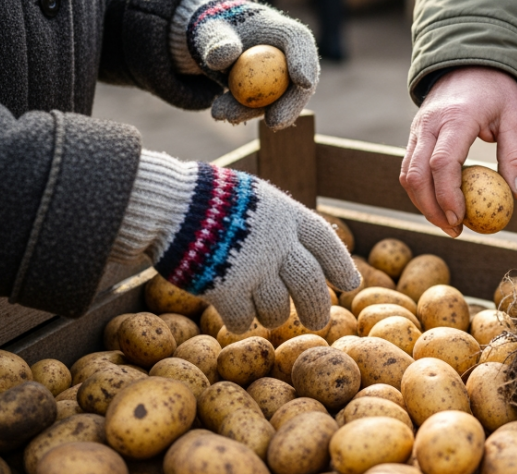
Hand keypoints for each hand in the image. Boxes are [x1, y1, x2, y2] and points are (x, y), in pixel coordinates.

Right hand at [137, 157, 360, 332]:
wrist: (167, 204)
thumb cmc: (207, 197)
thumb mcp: (254, 196)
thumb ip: (278, 220)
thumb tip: (303, 245)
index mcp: (286, 215)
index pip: (326, 242)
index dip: (340, 264)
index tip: (349, 283)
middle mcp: (277, 243)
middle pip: (310, 285)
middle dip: (316, 308)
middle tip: (317, 321)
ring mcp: (254, 269)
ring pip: (277, 309)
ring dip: (273, 315)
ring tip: (266, 314)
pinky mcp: (226, 291)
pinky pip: (243, 320)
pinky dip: (240, 321)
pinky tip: (235, 316)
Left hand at [186, 0, 318, 127]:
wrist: (212, 43)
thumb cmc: (217, 29)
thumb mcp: (210, 30)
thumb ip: (218, 40)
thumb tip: (227, 54)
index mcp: (283, 31)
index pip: (299, 42)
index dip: (304, 61)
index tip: (303, 82)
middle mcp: (288, 56)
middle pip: (299, 80)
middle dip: (291, 105)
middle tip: (275, 122)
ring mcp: (281, 78)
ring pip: (278, 100)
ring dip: (253, 112)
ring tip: (225, 115)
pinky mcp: (269, 94)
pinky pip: (260, 106)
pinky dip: (242, 112)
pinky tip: (222, 114)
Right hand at [400, 67, 516, 236]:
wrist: (469, 62)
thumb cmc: (496, 92)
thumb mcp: (516, 118)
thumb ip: (516, 156)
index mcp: (457, 118)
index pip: (443, 162)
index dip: (448, 195)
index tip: (461, 219)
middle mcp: (430, 123)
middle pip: (416, 174)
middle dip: (431, 209)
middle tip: (454, 230)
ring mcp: (418, 128)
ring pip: (406, 174)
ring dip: (422, 203)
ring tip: (448, 223)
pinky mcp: (414, 133)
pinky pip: (409, 167)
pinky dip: (420, 190)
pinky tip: (439, 204)